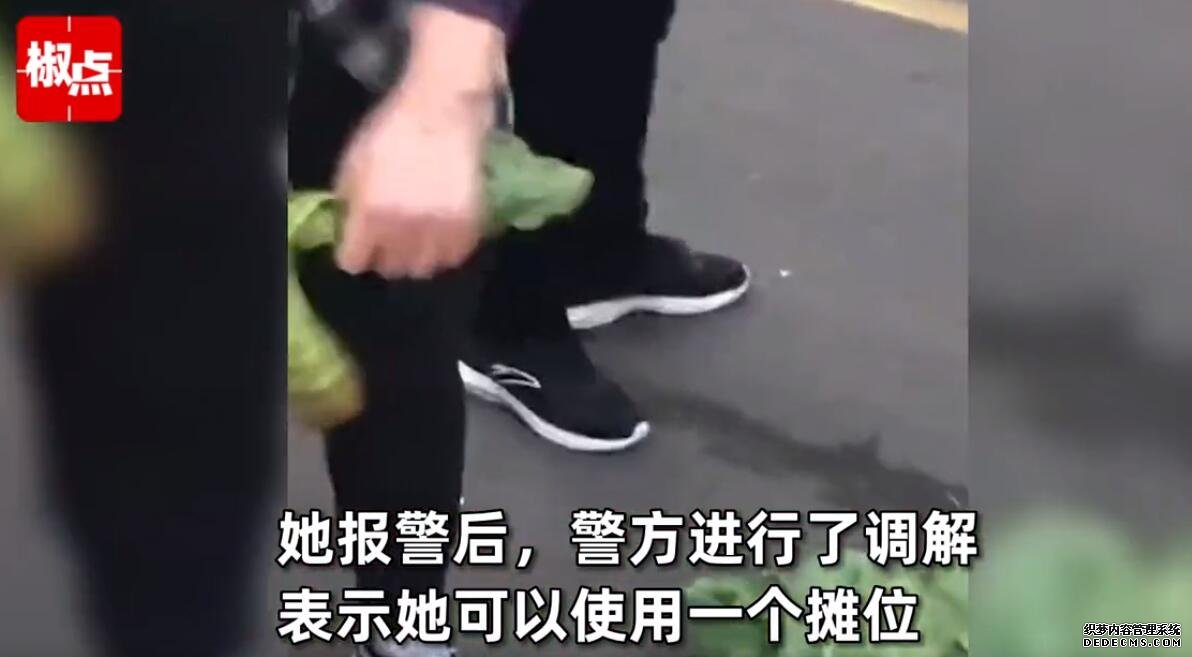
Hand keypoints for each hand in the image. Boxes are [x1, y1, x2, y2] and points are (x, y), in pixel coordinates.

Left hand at [332, 4, 502, 278]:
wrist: (442, 110)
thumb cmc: (393, 130)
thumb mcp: (354, 161)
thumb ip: (349, 199)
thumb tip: (351, 224)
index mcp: (370, 211)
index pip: (354, 261)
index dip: (354, 253)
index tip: (359, 245)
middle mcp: (404, 227)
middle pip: (390, 268)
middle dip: (386, 256)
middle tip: (389, 239)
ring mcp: (439, 228)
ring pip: (424, 268)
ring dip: (417, 256)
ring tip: (417, 238)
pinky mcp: (468, 223)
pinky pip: (454, 256)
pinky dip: (446, 249)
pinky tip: (440, 233)